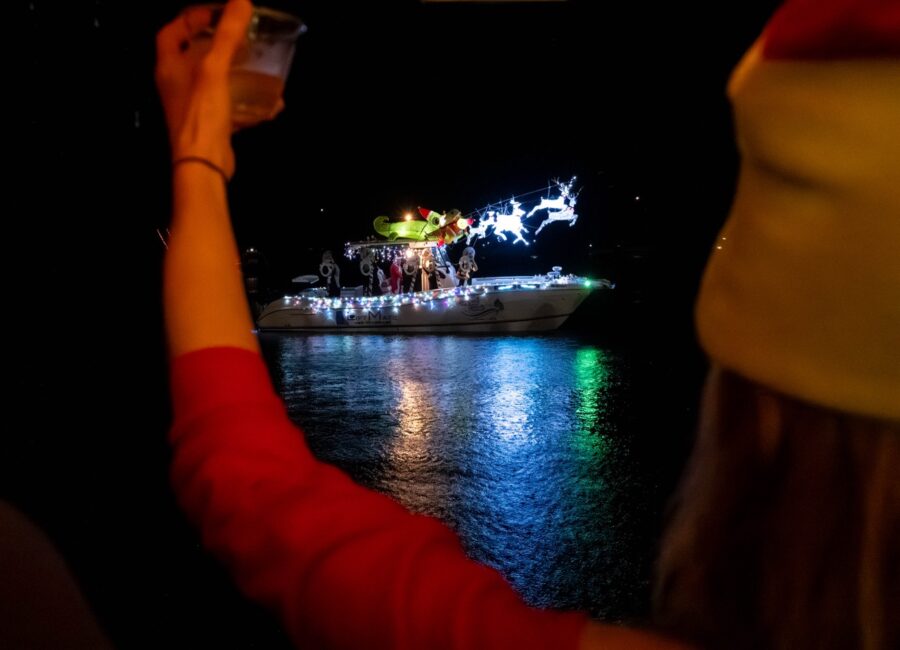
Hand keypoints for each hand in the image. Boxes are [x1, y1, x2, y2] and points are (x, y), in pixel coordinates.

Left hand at [155, 0, 252, 178]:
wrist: (204, 164)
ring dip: (237, 72)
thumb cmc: (202, 113)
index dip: (189, 19)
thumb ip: (228, 34)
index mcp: (169, 68)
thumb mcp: (215, 68)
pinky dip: (250, 103)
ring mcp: (194, 107)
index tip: (215, 15)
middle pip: (193, 56)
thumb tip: (241, 0)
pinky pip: (231, 107)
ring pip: (215, 82)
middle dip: (217, 45)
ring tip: (259, 66)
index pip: (170, 33)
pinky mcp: (212, 126)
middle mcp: (177, 86)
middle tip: (240, 37)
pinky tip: (272, 104)